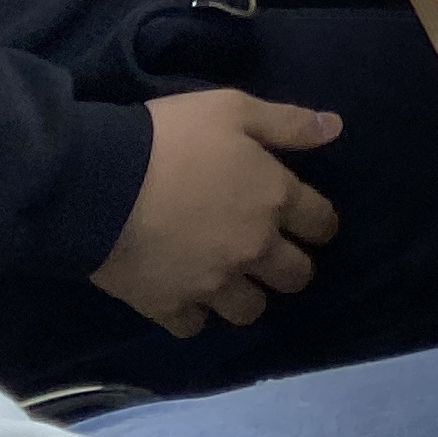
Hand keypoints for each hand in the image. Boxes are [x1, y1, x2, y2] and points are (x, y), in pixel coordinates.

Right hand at [92, 89, 342, 336]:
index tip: (312, 225)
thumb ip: (287, 123)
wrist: (102, 183)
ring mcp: (212, 282)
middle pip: (295, 276)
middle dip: (292, 267)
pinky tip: (187, 296)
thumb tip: (335, 128)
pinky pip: (195, 326)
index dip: (321, 224)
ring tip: (232, 281)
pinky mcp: (169, 306)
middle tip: (274, 257)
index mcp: (273, 198)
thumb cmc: (172, 138)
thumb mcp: (234, 110)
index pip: (321, 223)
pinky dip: (194, 314)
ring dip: (247, 297)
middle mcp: (252, 247)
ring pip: (250, 310)